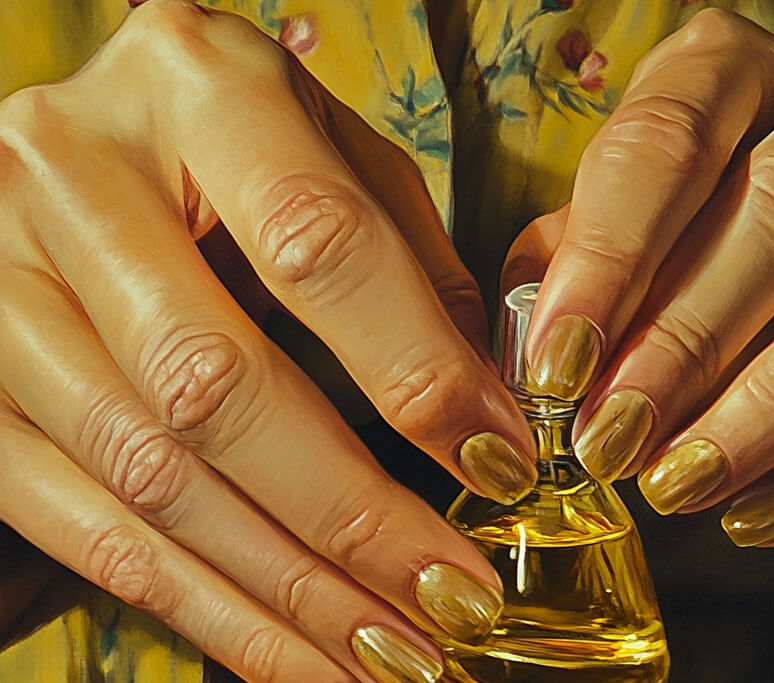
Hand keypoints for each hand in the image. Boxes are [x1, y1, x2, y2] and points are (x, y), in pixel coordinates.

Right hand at [0, 1, 537, 679]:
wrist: (88, 142)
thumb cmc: (238, 141)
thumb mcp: (335, 153)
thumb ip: (411, 269)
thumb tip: (485, 416)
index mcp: (193, 86)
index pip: (317, 248)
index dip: (415, 373)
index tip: (495, 467)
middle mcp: (69, 174)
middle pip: (217, 387)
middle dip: (350, 516)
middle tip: (450, 600)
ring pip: (151, 478)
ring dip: (285, 591)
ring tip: (390, 653)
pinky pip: (86, 524)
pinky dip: (203, 607)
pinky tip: (291, 649)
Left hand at [504, 9, 773, 545]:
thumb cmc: (703, 205)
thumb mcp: (630, 207)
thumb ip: (582, 258)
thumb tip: (536, 361)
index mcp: (738, 61)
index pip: (667, 146)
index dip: (608, 264)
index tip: (557, 371)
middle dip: (692, 344)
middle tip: (616, 443)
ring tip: (686, 484)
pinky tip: (765, 509)